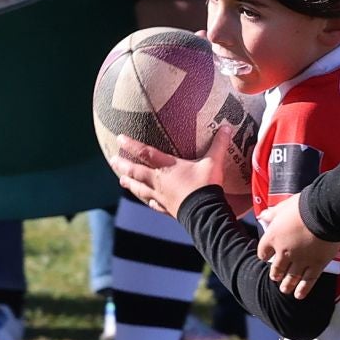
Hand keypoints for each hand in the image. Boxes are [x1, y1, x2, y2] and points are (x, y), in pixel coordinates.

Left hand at [115, 127, 231, 219]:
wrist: (205, 213)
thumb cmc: (206, 185)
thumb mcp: (214, 162)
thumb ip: (219, 144)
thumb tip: (227, 126)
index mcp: (168, 167)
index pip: (145, 153)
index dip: (131, 144)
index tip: (119, 138)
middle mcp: (159, 181)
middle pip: (136, 172)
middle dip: (123, 165)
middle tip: (112, 160)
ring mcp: (162, 196)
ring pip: (140, 189)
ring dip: (130, 184)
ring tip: (121, 181)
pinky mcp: (168, 209)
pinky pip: (156, 205)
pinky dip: (151, 202)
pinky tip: (149, 202)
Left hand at [256, 195, 337, 297]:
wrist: (325, 213)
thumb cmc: (304, 206)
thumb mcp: (284, 206)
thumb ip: (272, 213)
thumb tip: (262, 216)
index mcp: (273, 237)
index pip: (263, 252)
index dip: (265, 255)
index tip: (267, 256)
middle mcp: (284, 252)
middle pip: (276, 268)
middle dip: (276, 274)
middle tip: (276, 277)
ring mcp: (301, 260)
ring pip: (291, 277)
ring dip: (287, 285)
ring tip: (285, 290)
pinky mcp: (317, 265)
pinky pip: (308, 281)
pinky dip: (303, 289)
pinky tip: (299, 296)